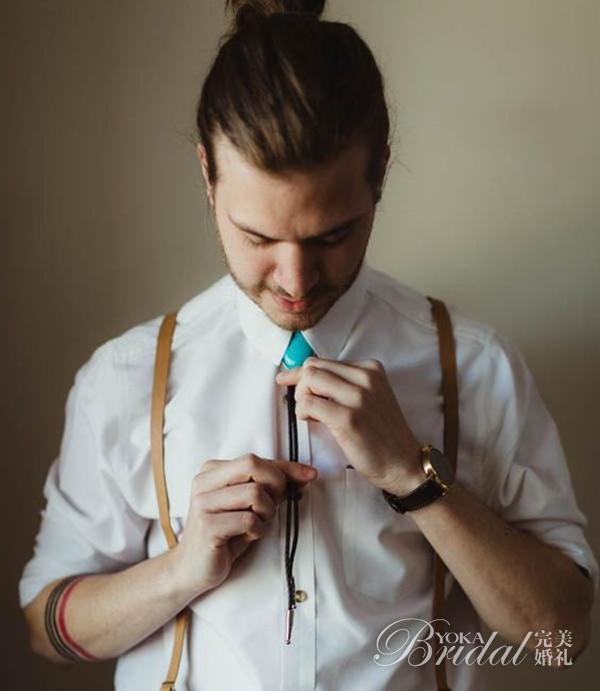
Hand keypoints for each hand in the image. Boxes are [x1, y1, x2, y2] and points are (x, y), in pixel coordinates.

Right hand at [172, 453, 317, 599]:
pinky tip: (247, 537)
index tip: (310, 474)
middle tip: (273, 507)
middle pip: (253, 464)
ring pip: (254, 493)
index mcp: (212, 470)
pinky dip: (257, 530)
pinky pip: (249, 520)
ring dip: (266, 513)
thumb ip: (271, 486)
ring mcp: (203, 503)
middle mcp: (203, 481)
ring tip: (256, 525)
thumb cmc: (225, 533)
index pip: (255, 459)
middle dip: (275, 484)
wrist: (192, 568)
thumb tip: (306, 473)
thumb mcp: (249, 505)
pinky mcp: (207, 526)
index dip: (286, 467)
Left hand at [275, 357, 423, 493]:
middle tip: (303, 404)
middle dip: (299, 384)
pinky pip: (309, 403)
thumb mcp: (370, 397)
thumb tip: (307, 377)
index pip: (323, 361)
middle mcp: (366, 378)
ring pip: (309, 380)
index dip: (301, 372)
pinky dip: (303, 412)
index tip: (286, 379)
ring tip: (311, 415)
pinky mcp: (348, 418)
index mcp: (371, 369)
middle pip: (313, 367)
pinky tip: (313, 421)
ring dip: (301, 398)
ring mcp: (358, 397)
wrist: (403, 463)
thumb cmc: (382, 434)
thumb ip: (345, 384)